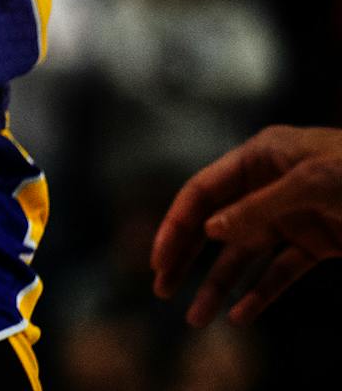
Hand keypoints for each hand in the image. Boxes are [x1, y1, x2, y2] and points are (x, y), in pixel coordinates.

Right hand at [152, 124, 341, 325]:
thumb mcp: (313, 183)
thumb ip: (260, 207)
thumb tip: (210, 230)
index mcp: (259, 157)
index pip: (203, 191)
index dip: (176, 224)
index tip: (158, 260)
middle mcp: (268, 185)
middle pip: (215, 224)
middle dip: (187, 258)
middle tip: (162, 289)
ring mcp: (292, 216)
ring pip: (244, 254)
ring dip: (220, 285)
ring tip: (196, 319)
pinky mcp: (317, 243)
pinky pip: (281, 271)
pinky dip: (261, 294)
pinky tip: (241, 317)